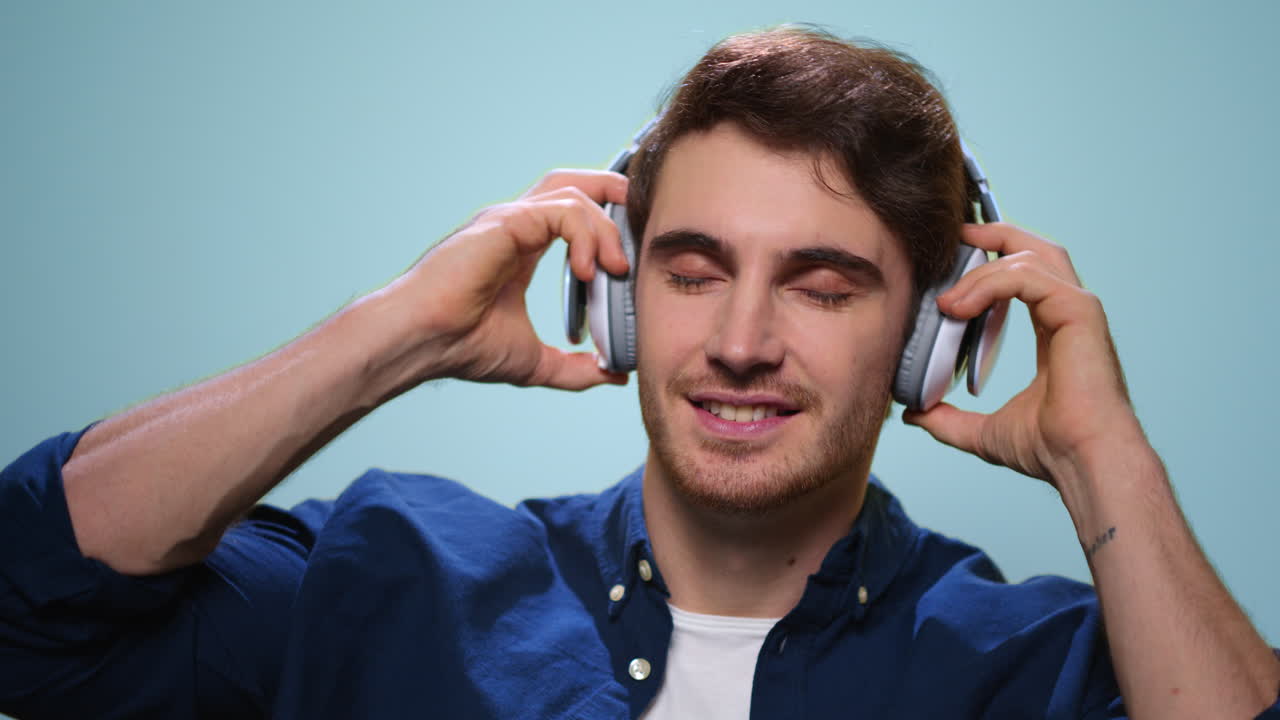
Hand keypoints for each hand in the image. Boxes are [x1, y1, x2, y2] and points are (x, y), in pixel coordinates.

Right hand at [388, 169, 631, 389]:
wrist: (423, 343)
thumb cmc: (461, 346)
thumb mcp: (535, 362)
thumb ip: (575, 368)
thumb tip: (613, 374)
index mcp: (522, 248)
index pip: (572, 212)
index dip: (608, 220)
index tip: (632, 253)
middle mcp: (515, 226)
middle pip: (574, 182)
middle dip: (614, 191)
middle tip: (644, 223)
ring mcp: (509, 220)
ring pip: (574, 193)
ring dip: (606, 226)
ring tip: (617, 267)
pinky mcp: (506, 222)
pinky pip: (562, 211)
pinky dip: (585, 235)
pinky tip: (589, 271)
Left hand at [902, 222, 1143, 486]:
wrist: (1082, 463)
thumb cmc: (1050, 449)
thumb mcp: (983, 431)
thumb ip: (949, 419)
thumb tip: (914, 415)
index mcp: (1054, 331)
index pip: (1026, 274)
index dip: (991, 258)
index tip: (954, 258)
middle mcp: (1069, 312)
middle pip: (1035, 247)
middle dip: (994, 234)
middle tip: (954, 238)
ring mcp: (1078, 309)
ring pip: (1028, 257)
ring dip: (980, 270)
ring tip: (946, 301)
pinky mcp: (1079, 312)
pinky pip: (1029, 276)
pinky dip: (990, 283)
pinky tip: (960, 306)